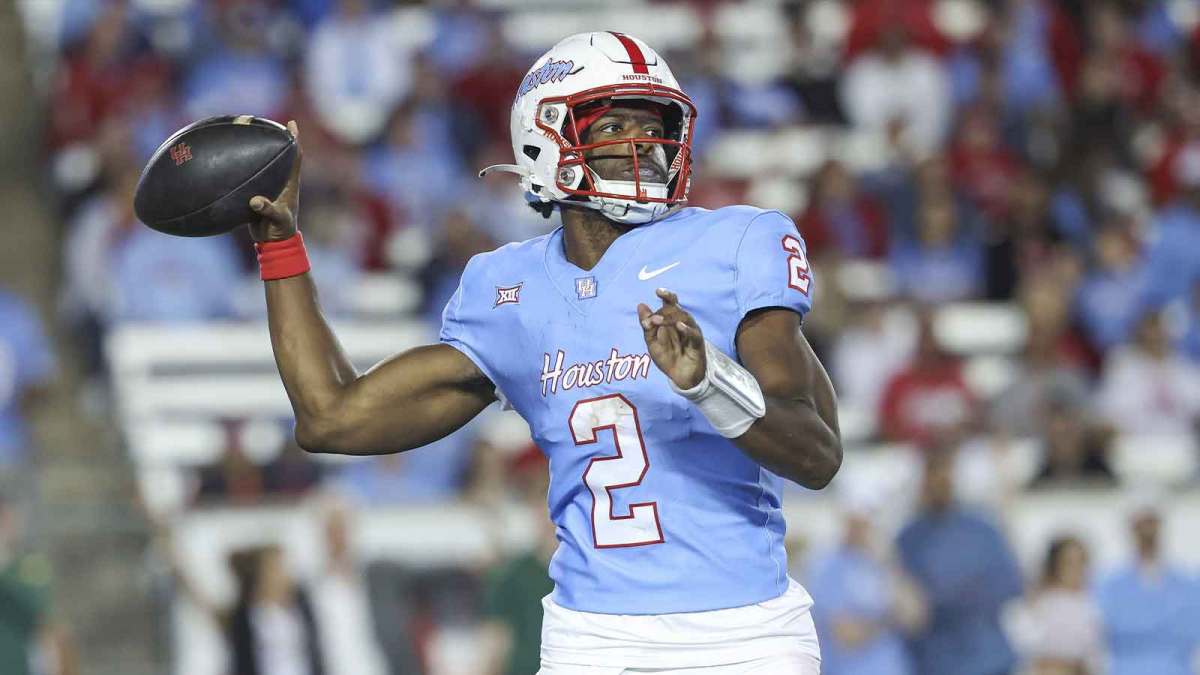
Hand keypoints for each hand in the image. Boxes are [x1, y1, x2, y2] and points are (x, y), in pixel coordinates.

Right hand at [248, 120, 302, 242]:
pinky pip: (251, 175)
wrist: (273, 243)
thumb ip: (268, 210)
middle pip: (280, 155)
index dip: (294, 140)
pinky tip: (229, 160)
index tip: (292, 124)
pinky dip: (243, 167)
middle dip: (276, 138)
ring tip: (247, 133)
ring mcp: (270, 187)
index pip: (295, 157)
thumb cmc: (280, 230)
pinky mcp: (258, 193)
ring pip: (265, 163)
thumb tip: (254, 201)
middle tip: (267, 121)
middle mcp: (281, 181)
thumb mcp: (277, 220)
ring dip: (258, 150)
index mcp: (290, 184)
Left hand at [637, 288, 705, 389]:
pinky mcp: (697, 344)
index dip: (666, 296)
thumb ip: (647, 325)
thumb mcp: (652, 342)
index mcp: (672, 321)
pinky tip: (679, 326)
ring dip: (670, 319)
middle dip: (663, 313)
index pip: (671, 304)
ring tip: (658, 322)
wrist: (679, 377)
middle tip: (652, 320)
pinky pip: (694, 334)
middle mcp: (683, 323)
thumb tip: (640, 305)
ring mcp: (691, 332)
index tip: (658, 291)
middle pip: (676, 310)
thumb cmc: (667, 358)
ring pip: (685, 318)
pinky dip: (687, 329)